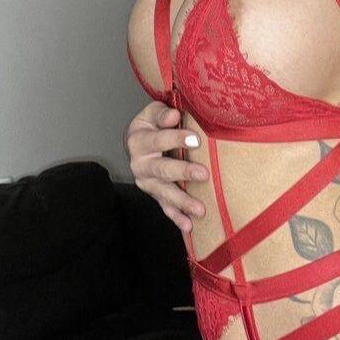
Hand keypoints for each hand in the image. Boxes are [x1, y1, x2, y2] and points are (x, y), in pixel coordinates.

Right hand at [123, 100, 209, 231]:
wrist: (136, 141)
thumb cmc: (151, 124)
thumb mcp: (153, 113)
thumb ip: (163, 114)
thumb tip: (174, 116)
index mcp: (138, 141)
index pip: (159, 140)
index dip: (177, 139)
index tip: (196, 139)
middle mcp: (139, 164)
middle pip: (162, 169)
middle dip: (183, 172)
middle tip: (203, 174)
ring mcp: (146, 182)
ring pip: (164, 193)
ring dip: (182, 201)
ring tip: (200, 209)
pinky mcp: (154, 194)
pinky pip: (165, 207)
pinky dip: (176, 217)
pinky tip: (189, 226)